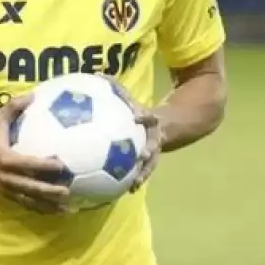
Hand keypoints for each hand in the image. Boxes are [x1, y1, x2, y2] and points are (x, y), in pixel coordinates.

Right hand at [0, 94, 70, 213]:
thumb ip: (14, 107)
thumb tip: (33, 94)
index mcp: (5, 159)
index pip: (27, 164)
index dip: (44, 165)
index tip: (61, 165)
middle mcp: (6, 177)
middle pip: (30, 187)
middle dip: (49, 191)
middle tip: (68, 191)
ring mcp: (6, 189)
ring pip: (29, 200)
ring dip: (48, 205)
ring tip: (67, 209)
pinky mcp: (7, 195)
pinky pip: (25, 204)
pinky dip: (40, 209)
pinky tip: (55, 211)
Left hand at [108, 78, 165, 193]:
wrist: (167, 126)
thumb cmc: (139, 111)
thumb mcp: (130, 98)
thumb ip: (116, 87)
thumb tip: (97, 74)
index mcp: (148, 120)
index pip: (147, 115)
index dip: (142, 114)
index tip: (135, 116)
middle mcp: (153, 136)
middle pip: (153, 142)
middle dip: (148, 148)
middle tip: (143, 153)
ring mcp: (153, 151)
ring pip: (150, 163)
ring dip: (143, 172)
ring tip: (134, 183)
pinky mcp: (149, 162)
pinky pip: (143, 173)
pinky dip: (136, 180)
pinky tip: (128, 190)